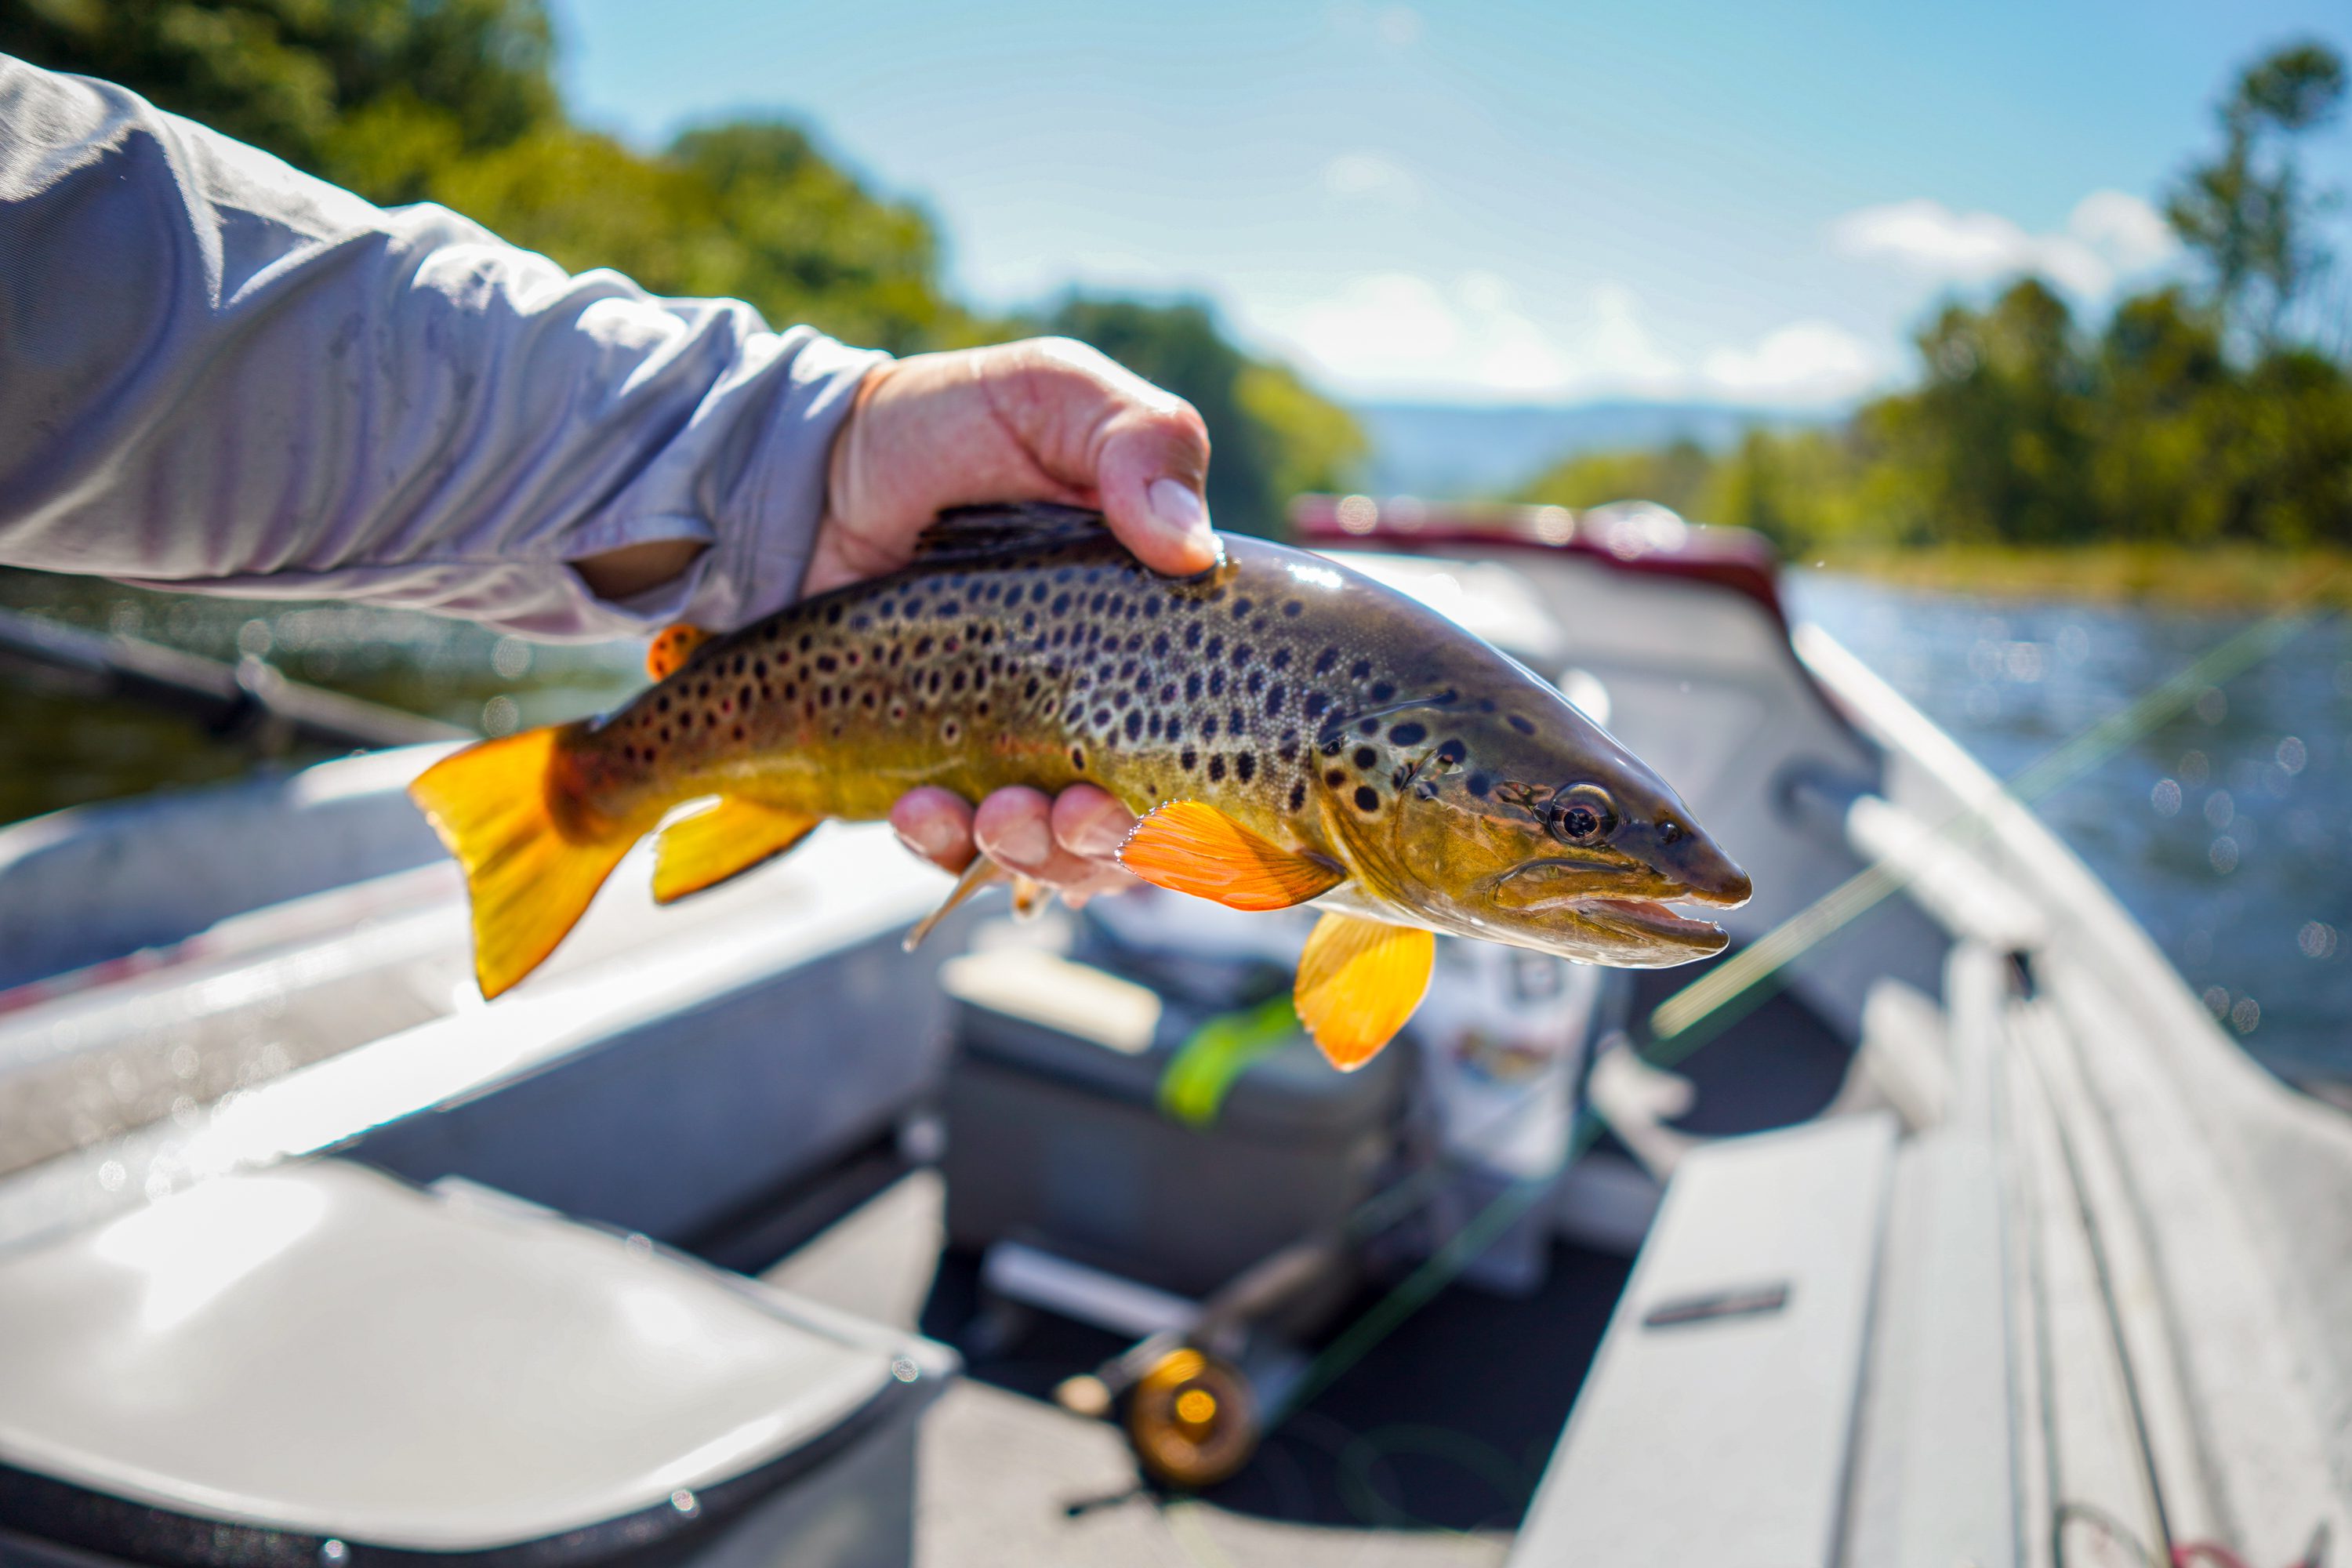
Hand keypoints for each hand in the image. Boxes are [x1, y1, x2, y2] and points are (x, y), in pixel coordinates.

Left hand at [824, 337, 1216, 901]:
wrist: (811, 468)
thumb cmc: (953, 427)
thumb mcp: (1055, 395)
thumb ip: (1140, 440)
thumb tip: (1191, 549)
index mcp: (1166, 632)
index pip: (1230, 746)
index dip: (1223, 801)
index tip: (1185, 809)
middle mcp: (1108, 708)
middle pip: (1149, 827)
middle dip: (1117, 844)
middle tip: (1077, 815)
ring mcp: (1021, 748)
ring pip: (1060, 856)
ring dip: (1039, 857)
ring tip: (996, 818)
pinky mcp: (937, 774)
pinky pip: (955, 851)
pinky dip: (946, 849)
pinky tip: (919, 811)